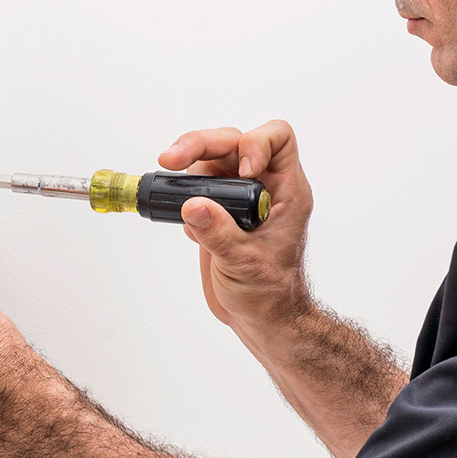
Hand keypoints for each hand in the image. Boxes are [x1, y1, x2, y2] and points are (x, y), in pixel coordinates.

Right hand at [159, 120, 313, 332]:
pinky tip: (186, 223)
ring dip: (188, 163)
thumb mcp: (246, 265)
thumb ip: (220, 234)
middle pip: (233, 142)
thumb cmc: (270, 294)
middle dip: (202, 144)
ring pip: (212, 158)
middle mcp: (262, 186)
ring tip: (169, 174)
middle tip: (172, 158)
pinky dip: (183, 194)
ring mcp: (238, 197)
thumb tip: (194, 206)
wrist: (260, 318)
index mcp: (286, 191)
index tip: (240, 170)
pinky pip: (197, 184)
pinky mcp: (218, 210)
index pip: (278, 139)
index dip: (256, 143)